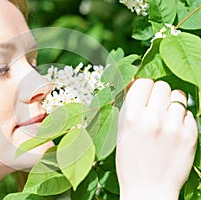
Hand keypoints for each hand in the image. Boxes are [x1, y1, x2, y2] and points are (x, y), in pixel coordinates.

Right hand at [116, 78, 197, 199]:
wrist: (148, 189)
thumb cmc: (130, 163)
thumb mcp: (120, 134)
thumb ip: (127, 108)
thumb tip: (135, 85)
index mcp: (131, 117)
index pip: (143, 83)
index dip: (143, 87)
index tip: (144, 94)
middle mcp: (153, 119)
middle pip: (162, 86)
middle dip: (158, 94)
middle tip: (155, 106)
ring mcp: (173, 127)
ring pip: (178, 96)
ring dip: (172, 103)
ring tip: (166, 117)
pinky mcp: (189, 136)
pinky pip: (189, 113)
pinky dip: (181, 118)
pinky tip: (174, 130)